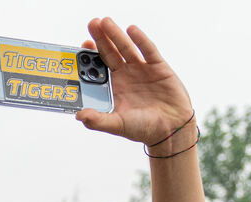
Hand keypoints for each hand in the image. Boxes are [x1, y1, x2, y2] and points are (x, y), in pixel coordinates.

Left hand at [75, 18, 193, 147]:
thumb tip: (80, 115)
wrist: (171, 130)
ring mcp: (141, 70)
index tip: (82, 45)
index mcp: (113, 88)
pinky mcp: (158, 67)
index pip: (98, 68)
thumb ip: (98, 120)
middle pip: (110, 53)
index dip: (90, 56)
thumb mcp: (117, 125)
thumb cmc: (143, 129)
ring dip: (116, 34)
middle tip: (92, 23)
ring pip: (126, 48)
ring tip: (105, 21)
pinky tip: (131, 30)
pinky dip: (140, 40)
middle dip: (101, 38)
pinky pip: (148, 50)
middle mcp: (125, 76)